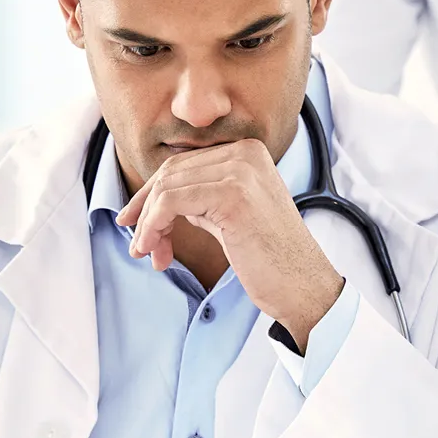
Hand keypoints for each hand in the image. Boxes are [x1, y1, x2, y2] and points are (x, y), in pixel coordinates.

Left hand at [117, 139, 343, 349]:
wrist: (302, 285)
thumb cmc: (269, 258)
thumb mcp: (231, 213)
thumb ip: (201, 196)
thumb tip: (153, 199)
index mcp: (249, 152)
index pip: (182, 163)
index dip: (151, 194)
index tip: (135, 223)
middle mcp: (245, 154)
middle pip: (170, 172)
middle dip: (145, 210)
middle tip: (140, 246)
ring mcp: (240, 172)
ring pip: (165, 187)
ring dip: (147, 224)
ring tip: (148, 253)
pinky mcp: (232, 196)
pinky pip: (170, 203)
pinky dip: (153, 226)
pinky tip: (155, 249)